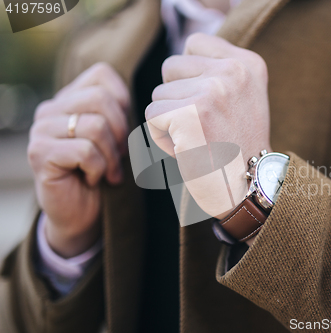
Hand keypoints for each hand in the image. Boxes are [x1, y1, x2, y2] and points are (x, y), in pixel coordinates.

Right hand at [28, 63, 128, 257]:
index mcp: (70, 98)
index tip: (125, 131)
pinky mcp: (39, 153)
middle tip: (122, 155)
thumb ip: (121, 115)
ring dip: (111, 155)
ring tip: (109, 171)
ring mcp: (41, 130)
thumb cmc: (104, 173)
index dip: (124, 101)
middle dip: (121, 131)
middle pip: (100, 99)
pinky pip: (85, 150)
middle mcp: (51, 109)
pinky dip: (99, 168)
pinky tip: (94, 179)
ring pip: (94, 125)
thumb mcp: (117, 139)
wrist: (80, 215)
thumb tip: (151, 105)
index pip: (102, 74)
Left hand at [146, 33, 271, 219]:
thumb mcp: (244, 98)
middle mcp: (233, 71)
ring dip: (169, 120)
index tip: (206, 102)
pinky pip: (152, 117)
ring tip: (196, 139)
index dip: (189, 74)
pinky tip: (186, 149)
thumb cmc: (239, 146)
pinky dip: (161, 138)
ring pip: (158, 94)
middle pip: (171, 66)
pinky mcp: (190, 115)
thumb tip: (176, 61)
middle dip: (176, 97)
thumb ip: (219, 72)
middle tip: (201, 125)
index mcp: (248, 64)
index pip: (195, 43)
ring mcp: (212, 91)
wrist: (247, 188)